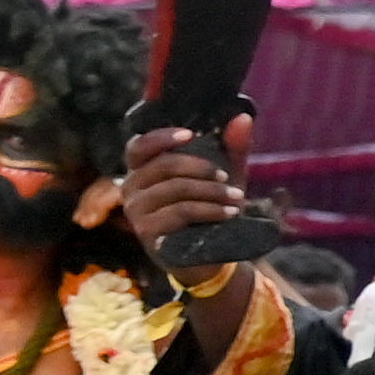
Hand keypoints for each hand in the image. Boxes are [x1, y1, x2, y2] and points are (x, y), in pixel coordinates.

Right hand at [119, 116, 259, 259]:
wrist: (210, 256)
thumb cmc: (211, 209)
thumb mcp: (225, 177)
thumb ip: (232, 148)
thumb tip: (242, 118)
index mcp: (143, 170)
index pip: (139, 146)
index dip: (161, 137)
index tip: (191, 134)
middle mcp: (131, 188)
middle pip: (163, 166)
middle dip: (201, 168)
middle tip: (227, 177)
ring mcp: (136, 211)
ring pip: (175, 189)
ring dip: (212, 192)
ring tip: (237, 199)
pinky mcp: (147, 232)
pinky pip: (180, 212)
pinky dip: (210, 210)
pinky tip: (229, 213)